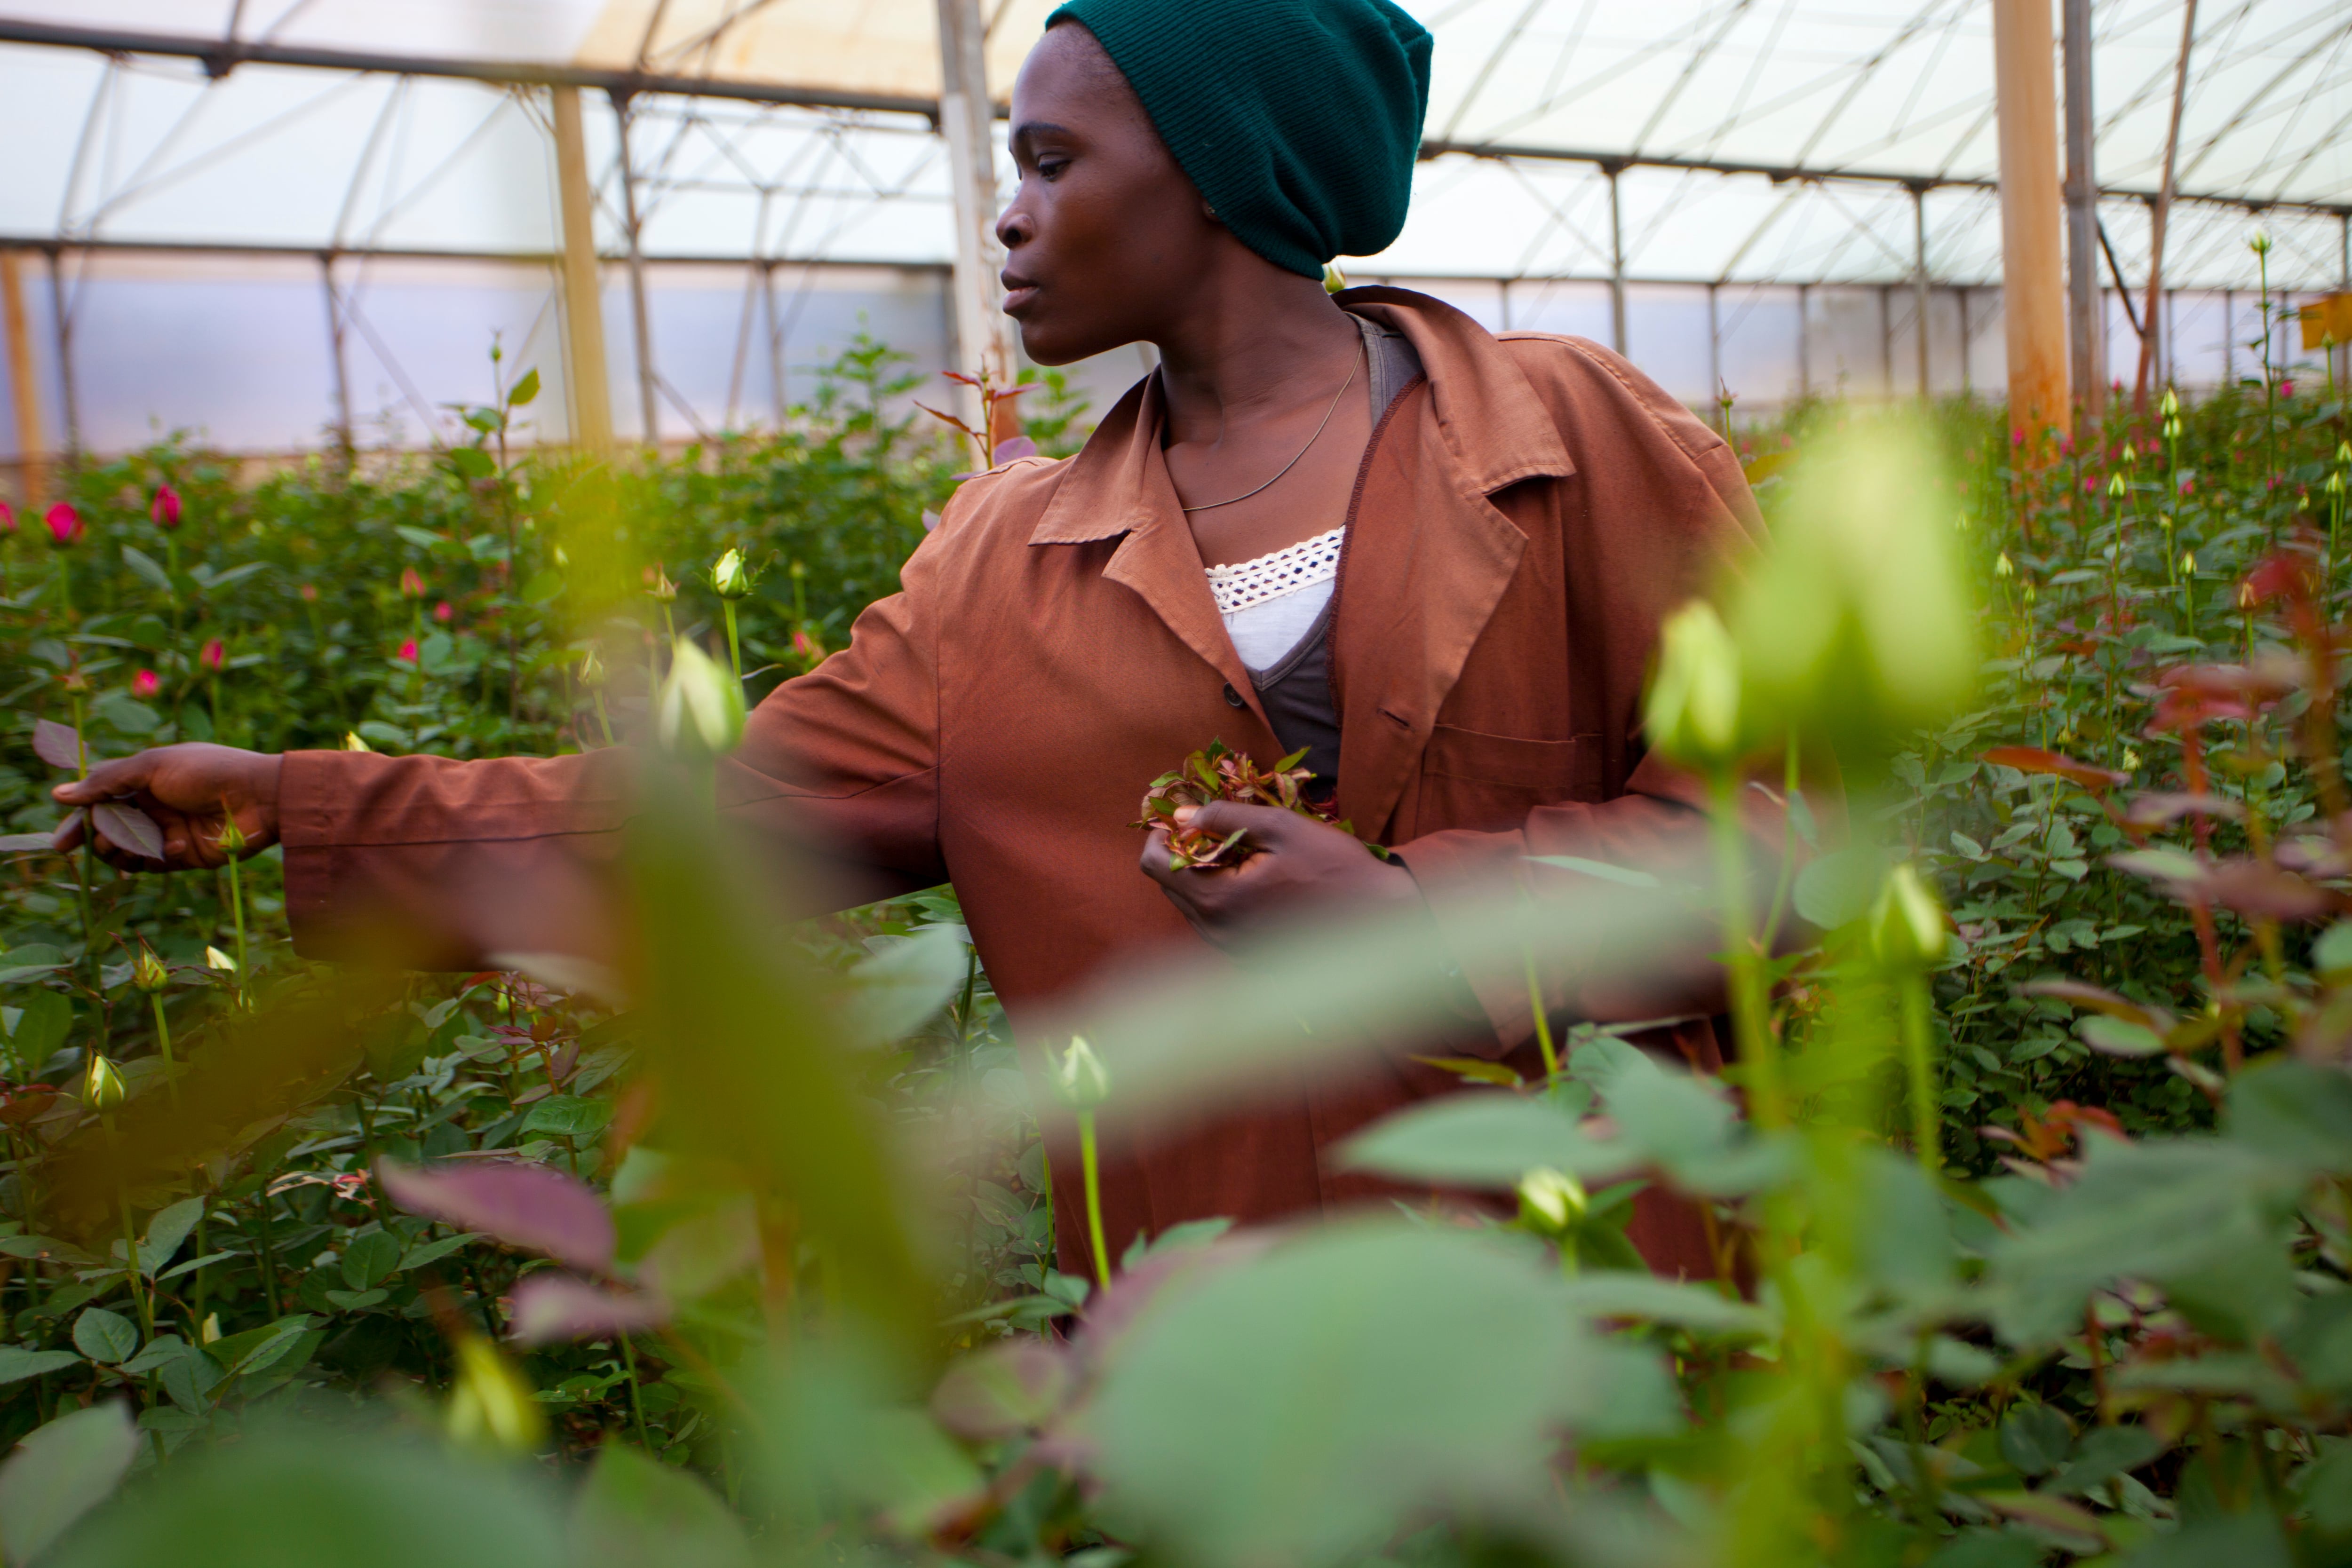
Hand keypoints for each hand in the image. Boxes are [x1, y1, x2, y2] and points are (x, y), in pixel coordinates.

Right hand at [51, 744, 283, 871]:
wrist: (260, 795)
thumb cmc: (208, 771)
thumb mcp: (153, 766)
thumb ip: (107, 781)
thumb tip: (59, 796)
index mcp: (142, 781)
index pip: (98, 804)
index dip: (78, 824)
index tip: (61, 844)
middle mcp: (152, 807)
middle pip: (107, 831)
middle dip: (97, 841)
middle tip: (102, 841)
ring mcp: (167, 832)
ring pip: (126, 852)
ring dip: (120, 854)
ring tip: (126, 847)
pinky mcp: (184, 855)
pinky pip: (155, 864)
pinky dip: (156, 859)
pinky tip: (177, 845)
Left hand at [1139, 800, 1418, 947]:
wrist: (1381, 919)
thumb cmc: (1336, 868)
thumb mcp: (1282, 828)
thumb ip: (1226, 817)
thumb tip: (1182, 815)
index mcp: (1218, 900)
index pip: (1155, 865)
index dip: (1161, 834)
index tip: (1181, 815)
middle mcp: (1216, 932)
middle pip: (1169, 886)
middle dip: (1181, 852)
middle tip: (1210, 826)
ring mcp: (1231, 949)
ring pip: (1192, 906)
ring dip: (1201, 875)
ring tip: (1235, 850)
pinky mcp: (1248, 957)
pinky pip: (1215, 922)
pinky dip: (1221, 896)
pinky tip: (1252, 879)